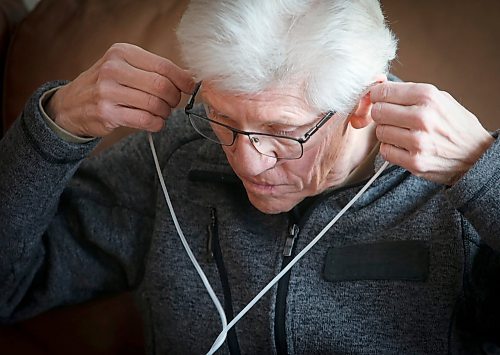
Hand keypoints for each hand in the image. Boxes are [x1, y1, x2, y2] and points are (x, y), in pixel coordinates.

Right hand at [45, 43, 194, 136]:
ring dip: (165, 112)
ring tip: (162, 112)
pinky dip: (156, 123)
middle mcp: (113, 69)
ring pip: (154, 104)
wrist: (72, 104)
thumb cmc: (106, 84)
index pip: (163, 66)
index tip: (189, 87)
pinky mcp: (107, 113)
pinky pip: (145, 120)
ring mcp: (108, 92)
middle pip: (161, 86)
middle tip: (172, 103)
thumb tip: (188, 77)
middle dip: (174, 98)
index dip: (182, 79)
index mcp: (122, 53)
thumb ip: (154, 70)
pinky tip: (155, 122)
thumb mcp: (125, 67)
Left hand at [370, 81, 493, 184]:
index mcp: (427, 96)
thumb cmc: (455, 124)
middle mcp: (422, 117)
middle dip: (381, 114)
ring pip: (380, 132)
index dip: (377, 96)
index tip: (380, 100)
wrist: (477, 154)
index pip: (383, 92)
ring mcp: (418, 141)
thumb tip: (379, 87)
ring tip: (402, 133)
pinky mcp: (415, 161)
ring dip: (387, 133)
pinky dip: (391, 149)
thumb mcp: (440, 98)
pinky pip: (385, 151)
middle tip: (391, 118)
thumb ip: (410, 92)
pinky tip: (404, 146)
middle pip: (378, 112)